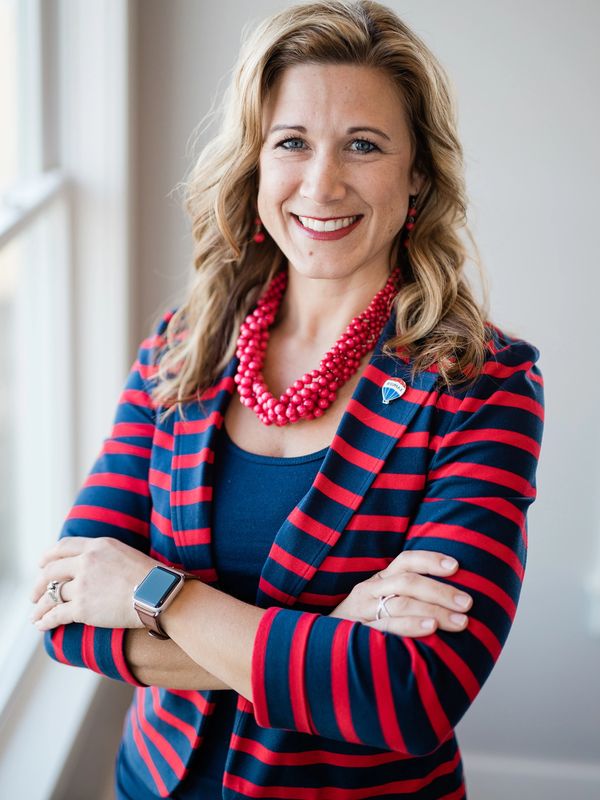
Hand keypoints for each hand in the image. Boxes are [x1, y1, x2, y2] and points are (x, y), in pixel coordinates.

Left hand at [31, 537, 159, 630]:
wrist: (159, 595)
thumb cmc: (151, 577)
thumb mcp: (125, 553)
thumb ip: (104, 556)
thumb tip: (92, 566)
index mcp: (98, 546)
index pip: (63, 546)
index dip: (48, 556)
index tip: (41, 564)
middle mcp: (86, 562)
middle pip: (51, 571)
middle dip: (38, 585)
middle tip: (34, 595)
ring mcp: (82, 585)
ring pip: (51, 595)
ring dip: (40, 607)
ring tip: (36, 615)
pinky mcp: (82, 608)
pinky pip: (56, 614)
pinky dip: (46, 621)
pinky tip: (42, 625)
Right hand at [329, 550, 471, 635]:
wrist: (321, 649)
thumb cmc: (364, 625)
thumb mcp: (381, 604)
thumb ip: (408, 598)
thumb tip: (453, 600)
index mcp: (379, 580)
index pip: (405, 561)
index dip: (430, 560)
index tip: (456, 566)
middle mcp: (369, 591)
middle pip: (407, 582)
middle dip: (440, 591)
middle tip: (468, 603)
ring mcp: (362, 612)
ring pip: (400, 603)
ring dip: (434, 610)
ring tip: (460, 621)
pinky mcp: (358, 633)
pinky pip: (386, 627)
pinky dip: (410, 626)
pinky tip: (431, 629)